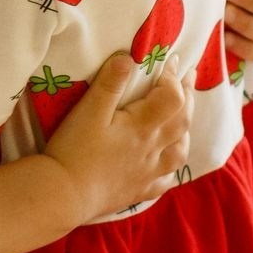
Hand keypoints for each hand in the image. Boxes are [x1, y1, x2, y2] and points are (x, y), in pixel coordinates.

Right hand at [43, 54, 190, 216]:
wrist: (63, 196)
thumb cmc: (74, 150)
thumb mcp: (89, 111)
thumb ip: (110, 83)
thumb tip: (130, 56)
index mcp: (143, 126)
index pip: (172, 96)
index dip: (174, 76)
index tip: (172, 60)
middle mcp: (153, 149)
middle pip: (182, 120)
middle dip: (189, 95)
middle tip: (190, 77)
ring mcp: (148, 173)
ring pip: (179, 151)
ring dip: (185, 131)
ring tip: (183, 117)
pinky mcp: (138, 191)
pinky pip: (164, 181)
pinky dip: (170, 169)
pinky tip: (165, 165)